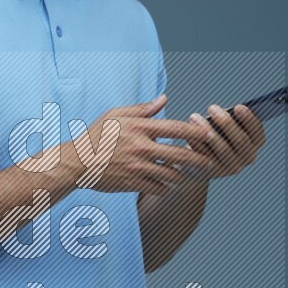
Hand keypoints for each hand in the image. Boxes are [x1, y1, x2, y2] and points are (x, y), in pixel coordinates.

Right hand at [71, 93, 213, 193]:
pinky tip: (169, 183)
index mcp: (139, 128)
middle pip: (180, 154)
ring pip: (173, 174)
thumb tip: (164, 99)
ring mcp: (138, 167)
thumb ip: (142, 108)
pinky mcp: (133, 183)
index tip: (210, 134)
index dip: (196, 131)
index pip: (176, 128)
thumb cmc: (97, 136)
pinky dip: (167, 186)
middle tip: (210, 161)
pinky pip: (159, 188)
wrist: (77, 163)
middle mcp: (141, 148)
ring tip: (191, 174)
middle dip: (199, 158)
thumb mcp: (116, 115)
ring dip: (184, 175)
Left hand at [187, 103, 266, 177]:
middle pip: (240, 140)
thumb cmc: (215, 132)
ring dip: (208, 130)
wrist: (199, 158)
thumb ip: (227, 120)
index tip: (238, 107)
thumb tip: (220, 112)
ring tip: (195, 117)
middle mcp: (248, 157)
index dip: (249, 119)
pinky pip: (208, 158)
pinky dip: (198, 144)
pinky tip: (190, 134)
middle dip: (226, 122)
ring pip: (223, 149)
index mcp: (255, 142)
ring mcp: (233, 167)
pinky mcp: (216, 173)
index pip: (257, 132)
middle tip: (211, 108)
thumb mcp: (224, 125)